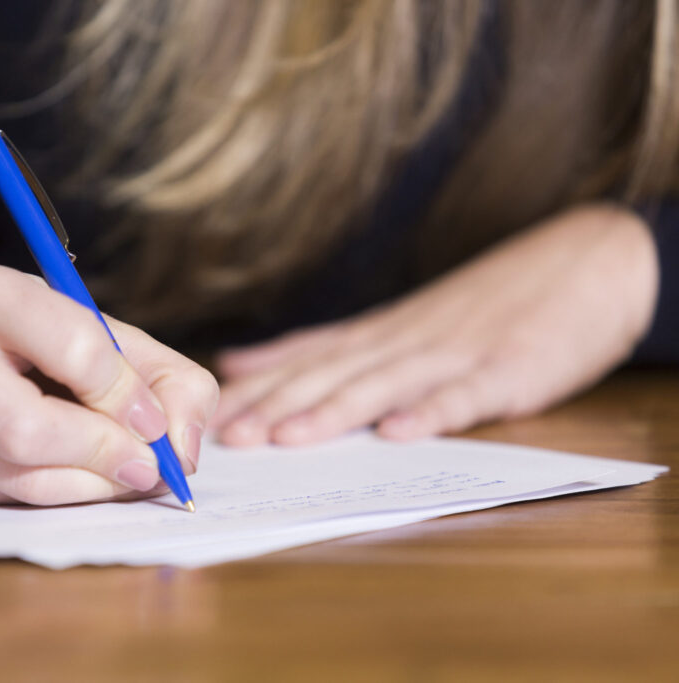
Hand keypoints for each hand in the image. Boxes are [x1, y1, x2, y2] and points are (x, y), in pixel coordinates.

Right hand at [0, 262, 217, 504]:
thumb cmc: (39, 341)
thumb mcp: (106, 334)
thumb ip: (168, 379)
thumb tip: (182, 448)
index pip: (73, 349)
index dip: (126, 395)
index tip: (154, 421)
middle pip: (28, 429)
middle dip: (104, 454)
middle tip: (148, 466)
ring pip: (19, 477)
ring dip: (90, 485)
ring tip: (122, 470)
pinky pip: (6, 501)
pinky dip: (60, 495)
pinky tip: (78, 475)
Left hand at [212, 203, 657, 445]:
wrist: (582, 263)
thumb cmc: (476, 306)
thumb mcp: (387, 324)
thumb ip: (314, 347)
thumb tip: (237, 363)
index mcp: (372, 337)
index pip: (298, 364)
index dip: (249, 392)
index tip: (199, 416)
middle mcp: (400, 343)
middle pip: (328, 376)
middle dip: (274, 408)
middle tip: (225, 438)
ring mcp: (452, 355)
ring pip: (383, 385)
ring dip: (335, 411)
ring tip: (290, 438)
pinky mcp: (506, 369)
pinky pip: (465, 396)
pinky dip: (433, 413)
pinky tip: (402, 433)